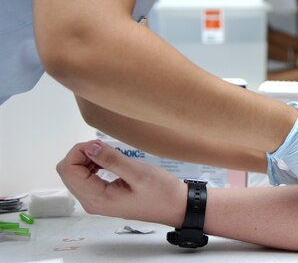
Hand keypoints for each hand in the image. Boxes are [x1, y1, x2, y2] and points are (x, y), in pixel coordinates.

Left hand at [56, 140, 185, 225]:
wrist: (175, 206)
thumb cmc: (161, 191)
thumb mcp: (139, 173)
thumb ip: (112, 160)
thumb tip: (90, 147)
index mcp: (97, 198)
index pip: (68, 170)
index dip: (80, 151)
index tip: (101, 144)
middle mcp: (91, 202)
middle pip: (67, 172)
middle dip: (82, 154)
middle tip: (105, 147)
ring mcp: (95, 201)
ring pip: (74, 174)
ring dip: (87, 159)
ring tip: (109, 154)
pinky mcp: (101, 197)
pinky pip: (85, 179)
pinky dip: (92, 166)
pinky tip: (108, 162)